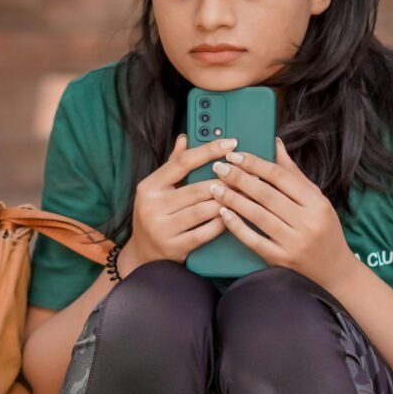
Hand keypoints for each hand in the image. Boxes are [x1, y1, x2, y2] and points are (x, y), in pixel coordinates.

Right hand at [121, 132, 239, 272]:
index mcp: (149, 187)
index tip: (230, 143)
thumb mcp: (157, 189)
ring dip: (227, 201)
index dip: (208, 151)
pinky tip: (234, 215)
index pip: (182, 162)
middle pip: (198, 188)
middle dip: (227, 181)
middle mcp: (152, 206)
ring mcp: (163, 229)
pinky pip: (205, 232)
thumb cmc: (156, 216)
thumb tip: (185, 138)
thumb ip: (173, 165)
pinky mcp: (175, 247)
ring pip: (204, 210)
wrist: (143, 255)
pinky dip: (222, 223)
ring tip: (246, 194)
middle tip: (249, 174)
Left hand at [206, 137, 357, 292]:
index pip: (281, 177)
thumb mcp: (316, 200)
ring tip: (215, 187)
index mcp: (316, 203)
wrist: (334, 271)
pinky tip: (223, 213)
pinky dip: (237, 225)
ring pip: (258, 215)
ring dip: (233, 199)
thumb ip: (293, 174)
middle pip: (266, 194)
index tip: (235, 155)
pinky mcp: (281, 259)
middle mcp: (307, 222)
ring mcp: (293, 243)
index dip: (255, 164)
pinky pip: (254, 240)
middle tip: (219, 167)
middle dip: (239, 178)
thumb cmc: (323, 230)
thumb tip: (275, 144)